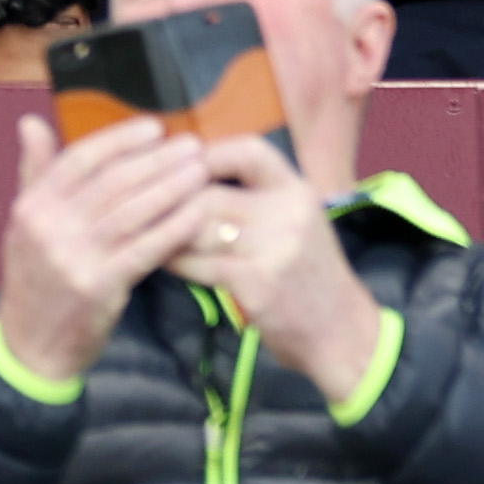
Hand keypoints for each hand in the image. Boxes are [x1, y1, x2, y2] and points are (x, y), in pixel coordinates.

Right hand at [0, 114, 213, 386]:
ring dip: (172, 188)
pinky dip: (174, 229)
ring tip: (200, 172)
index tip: (155, 128)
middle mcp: (50, 227)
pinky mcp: (100, 286)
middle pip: (113, 181)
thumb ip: (35, 172)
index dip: (121, 140)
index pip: (82, 159)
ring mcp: (74, 257)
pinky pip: (145, 249)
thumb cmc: (36, 278)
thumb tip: (31, 122)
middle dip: (157, 160)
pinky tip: (197, 213)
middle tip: (192, 146)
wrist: (31, 346)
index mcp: (32, 206)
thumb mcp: (25, 224)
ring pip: (133, 211)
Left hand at [169, 134, 389, 405]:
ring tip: (144, 231)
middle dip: (171, 200)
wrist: (342, 333)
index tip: (178, 166)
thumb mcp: (299, 222)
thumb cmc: (311, 275)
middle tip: (140, 204)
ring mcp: (274, 249)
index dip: (208, 153)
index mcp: (297, 191)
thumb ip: (259, 198)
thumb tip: (194, 174)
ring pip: (198, 227)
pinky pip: (199, 264)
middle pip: (210, 192)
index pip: (248, 150)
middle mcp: (288, 213)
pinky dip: (175, 261)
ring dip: (165, 230)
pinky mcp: (256, 284)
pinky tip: (161, 260)